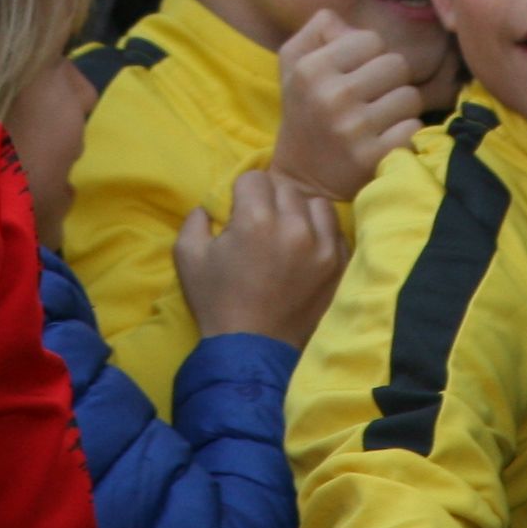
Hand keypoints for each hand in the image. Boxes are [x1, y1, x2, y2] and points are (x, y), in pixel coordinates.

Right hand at [177, 169, 347, 349]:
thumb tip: (210, 206)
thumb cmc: (217, 302)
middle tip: (259, 226)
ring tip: (287, 233)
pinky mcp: (339, 266)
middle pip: (285, 187)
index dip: (240, 194)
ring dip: (299, 212)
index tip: (237, 214)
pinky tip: (305, 250)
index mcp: (256, 220)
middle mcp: (294, 227)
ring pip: (316, 204)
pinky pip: (336, 232)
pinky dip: (321, 235)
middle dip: (268, 201)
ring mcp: (323, 247)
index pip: (254, 178)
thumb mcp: (188, 256)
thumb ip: (195, 219)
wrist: (252, 349)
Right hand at [269, 11, 423, 203]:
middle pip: (397, 64)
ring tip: (379, 117)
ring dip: (400, 107)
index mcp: (311, 68)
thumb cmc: (306, 108)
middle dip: (390, 79)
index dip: (370, 55)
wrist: (302, 177)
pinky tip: (385, 139)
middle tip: (372, 96)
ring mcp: (353, 129)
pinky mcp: (374, 157)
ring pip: (411, 96)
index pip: (372, 39)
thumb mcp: (295, 61)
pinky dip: (405, 132)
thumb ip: (319, 27)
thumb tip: (351, 25)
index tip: (356, 73)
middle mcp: (331, 96)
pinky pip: (414, 128)